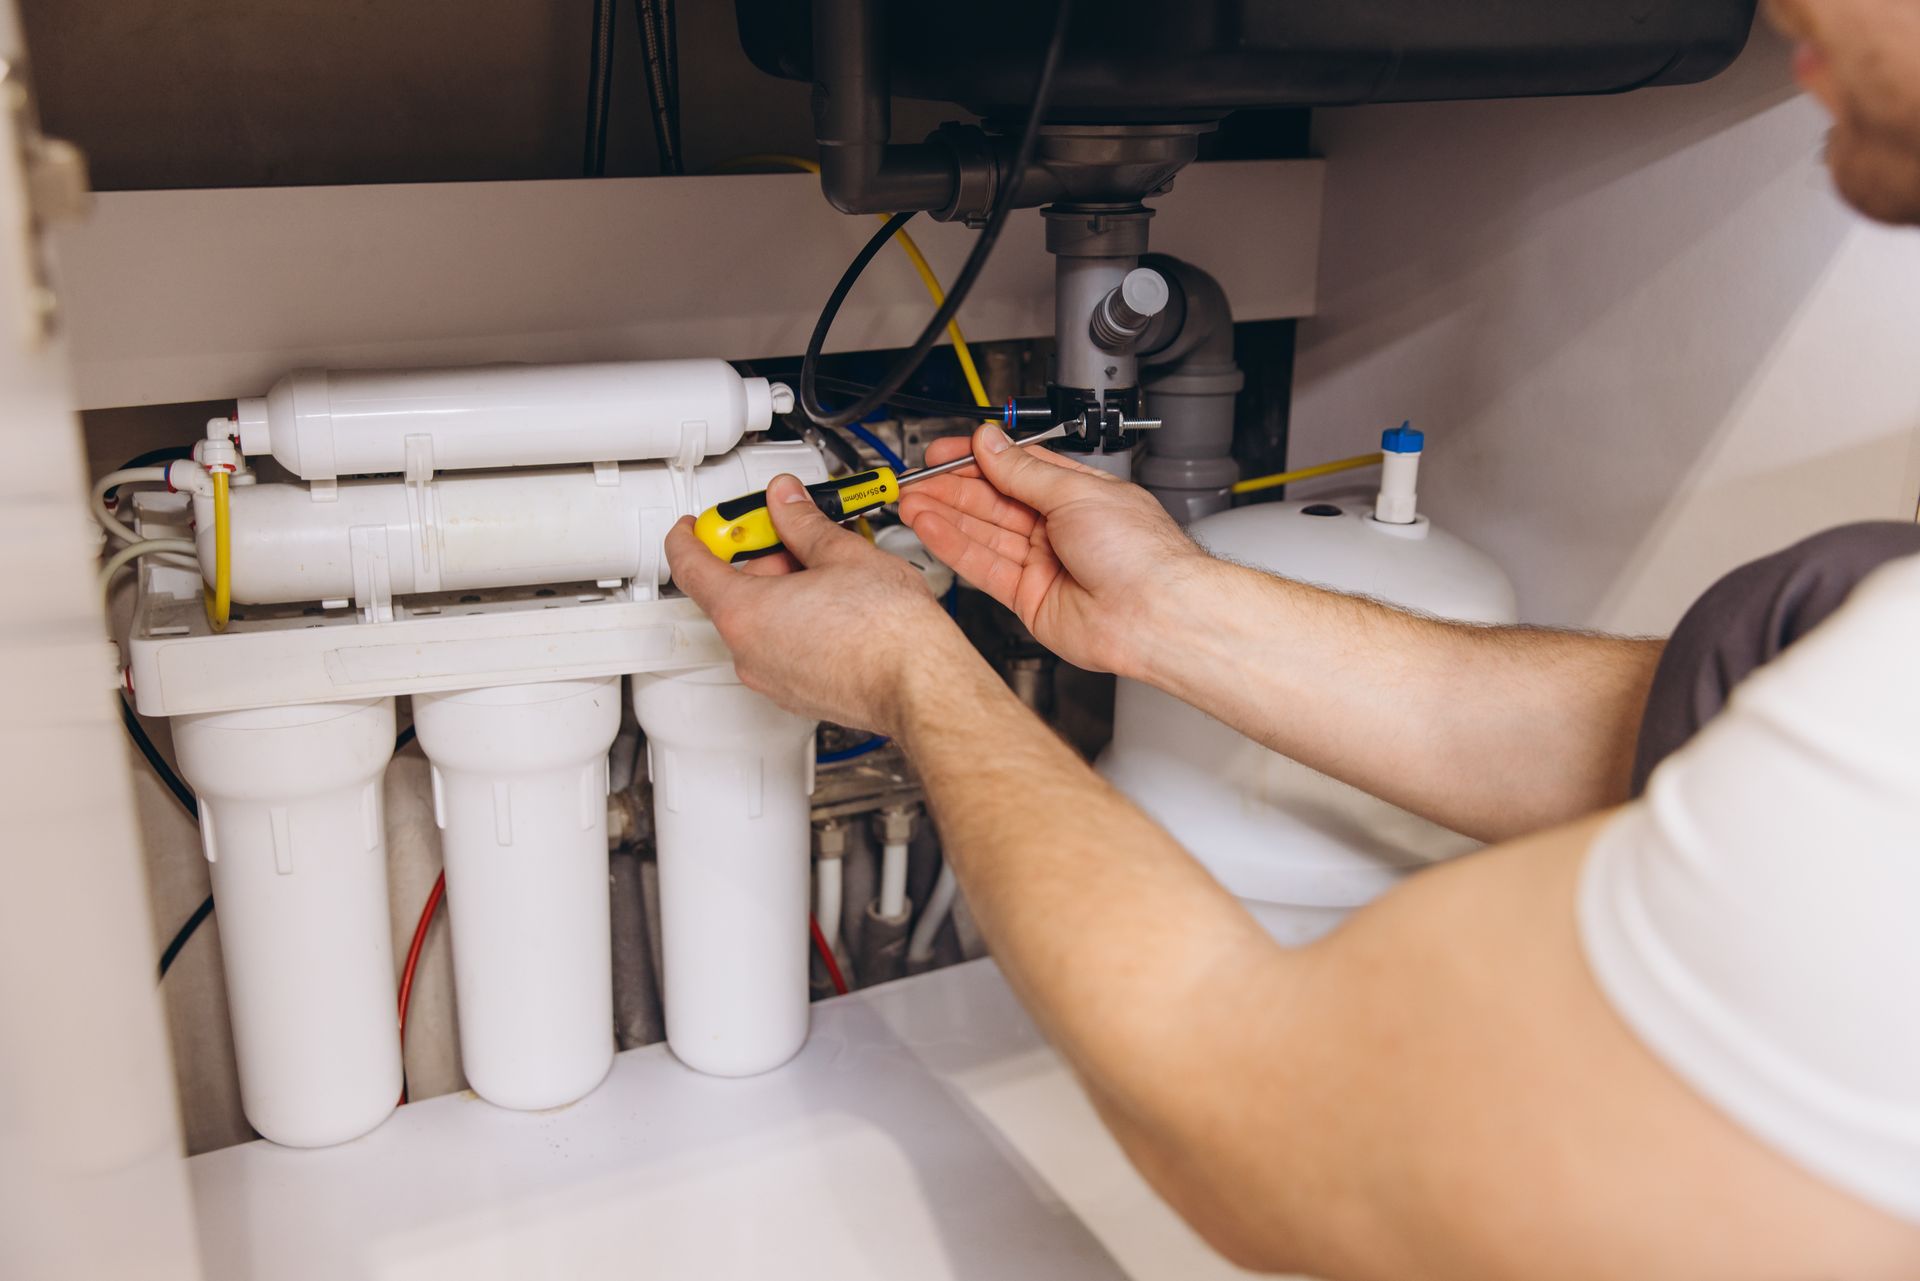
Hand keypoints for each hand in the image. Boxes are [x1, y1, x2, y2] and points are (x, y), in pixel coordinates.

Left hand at [664, 474, 977, 735]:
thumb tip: (787, 501)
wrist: (922, 683)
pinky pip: (781, 649)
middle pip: (732, 591)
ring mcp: (771, 679)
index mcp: (744, 612)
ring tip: (831, 570)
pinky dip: (796, 622)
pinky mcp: (798, 694)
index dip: (690, 535)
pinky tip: (836, 605)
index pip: (690, 566)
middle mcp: (748, 652)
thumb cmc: (888, 631)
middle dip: (762, 557)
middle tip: (795, 532)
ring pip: (760, 622)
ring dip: (782, 590)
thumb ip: (801, 521)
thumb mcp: (840, 552)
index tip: (696, 524)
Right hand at [897, 424, 1208, 676]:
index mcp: (1077, 494)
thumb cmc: (1140, 554)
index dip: (978, 460)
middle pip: (993, 501)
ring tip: (910, 499)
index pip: (1016, 469)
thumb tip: (992, 444)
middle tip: (916, 477)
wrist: (1154, 613)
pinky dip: (954, 546)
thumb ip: (1024, 471)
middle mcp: (1058, 528)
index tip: (944, 451)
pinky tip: (931, 526)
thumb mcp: (1076, 492)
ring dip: (945, 514)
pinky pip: (983, 567)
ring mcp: (1042, 563)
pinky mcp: (1028, 598)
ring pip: (982, 533)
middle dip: (952, 487)